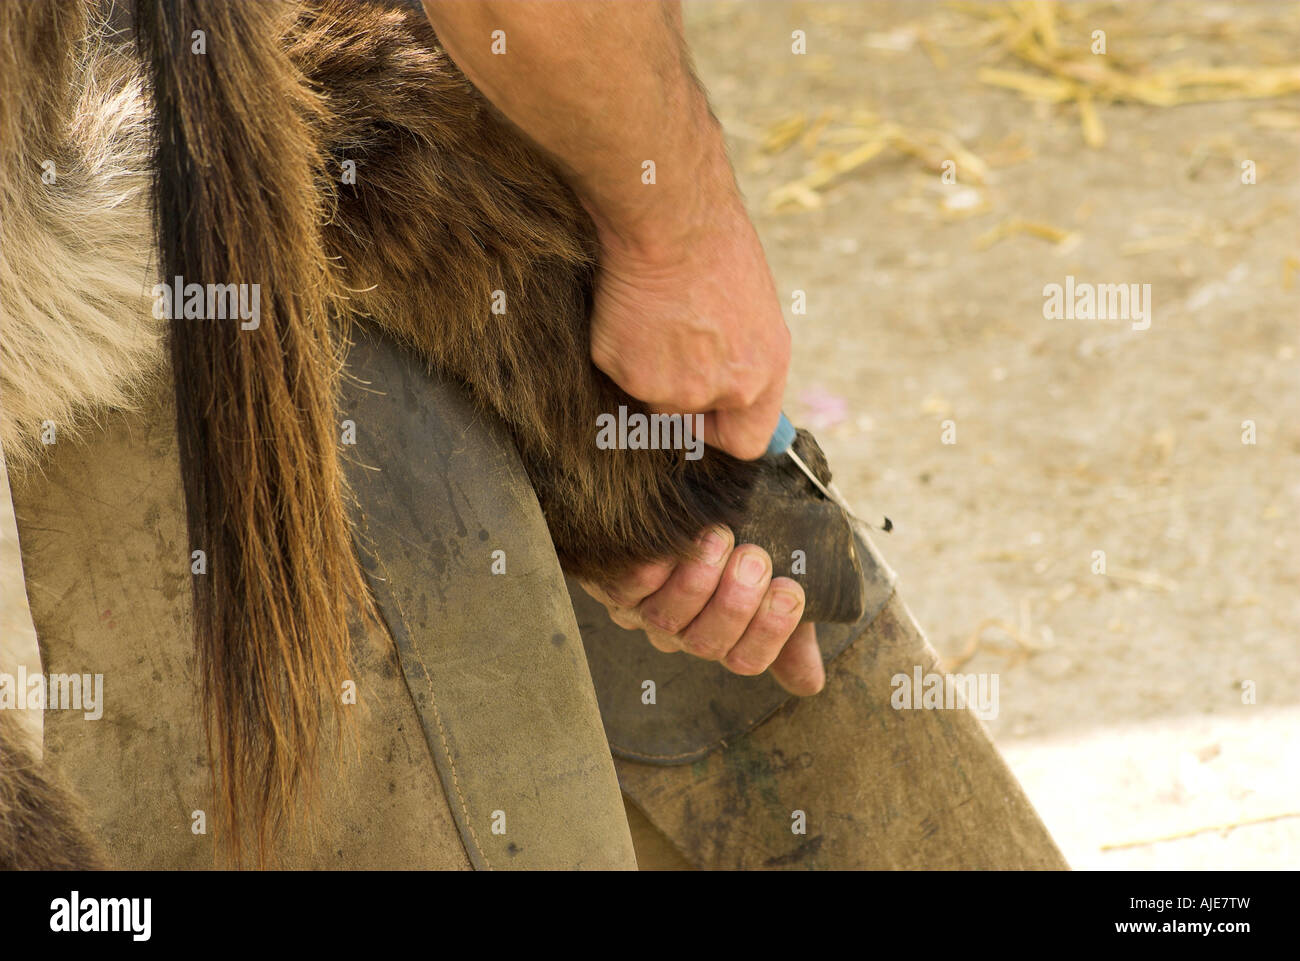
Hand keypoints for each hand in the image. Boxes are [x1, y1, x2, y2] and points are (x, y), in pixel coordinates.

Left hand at [578, 525, 824, 695]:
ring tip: (718, 537)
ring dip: (695, 580)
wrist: (694, 505)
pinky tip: (672, 541)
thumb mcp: (772, 585)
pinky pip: (626, 590)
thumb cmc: (737, 551)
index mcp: (726, 641)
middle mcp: (684, 636)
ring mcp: (646, 614)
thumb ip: (791, 631)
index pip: (748, 659)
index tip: (789, 588)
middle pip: (708, 643)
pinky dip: (648, 570)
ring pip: (668, 618)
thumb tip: (810, 685)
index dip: (771, 631)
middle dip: (735, 602)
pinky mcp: (614, 587)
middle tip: (754, 557)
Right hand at [587, 191, 790, 460]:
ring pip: (650, 395)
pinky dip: (618, 344)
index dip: (723, 428)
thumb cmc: (717, 248)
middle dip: (677, 388)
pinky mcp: (623, 371)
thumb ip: (743, 360)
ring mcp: (667, 387)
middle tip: (673, 335)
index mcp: (761, 375)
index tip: (710, 414)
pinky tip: (630, 307)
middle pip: (688, 417)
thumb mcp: (754, 310)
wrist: (669, 217)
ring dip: (647, 364)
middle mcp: (719, 391)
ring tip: (656, 312)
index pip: (746, 442)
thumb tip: (730, 389)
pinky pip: (616, 369)